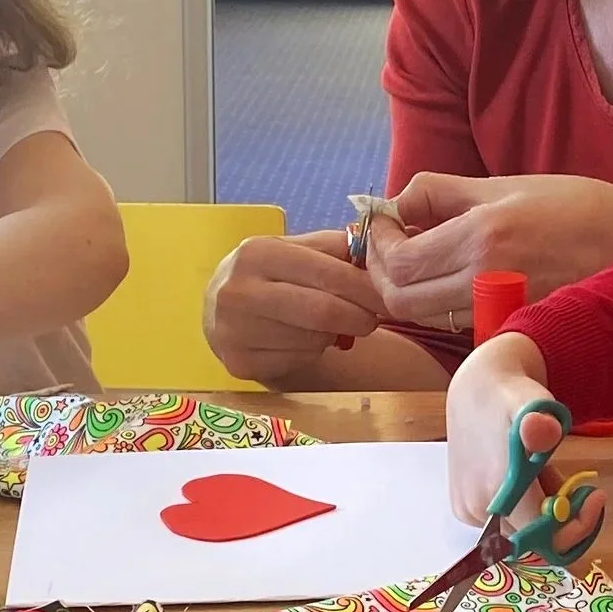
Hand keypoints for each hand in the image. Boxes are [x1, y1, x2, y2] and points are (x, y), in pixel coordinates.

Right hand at [203, 228, 387, 384]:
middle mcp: (238, 291)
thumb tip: (378, 252)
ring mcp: (234, 330)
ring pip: (313, 340)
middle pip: (322, 311)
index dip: (367, 287)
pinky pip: (298, 361)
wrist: (221, 310)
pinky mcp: (239, 363)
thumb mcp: (295, 250)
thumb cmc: (270, 276)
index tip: (392, 296)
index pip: (327, 273)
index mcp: (257, 252)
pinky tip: (303, 341)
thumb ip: (334, 248)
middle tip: (374, 319)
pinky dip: (312, 352)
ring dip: (334, 335)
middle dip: (359, 317)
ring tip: (329, 325)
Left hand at [370, 173, 612, 331]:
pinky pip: (459, 327)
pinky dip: (444, 308)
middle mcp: (487, 281)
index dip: (374, 247)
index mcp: (483, 235)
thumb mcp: (512, 185)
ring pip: (425, 318)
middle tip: (392, 248)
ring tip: (422, 260)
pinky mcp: (516, 334)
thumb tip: (397, 202)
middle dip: (382, 275)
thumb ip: (445, 194)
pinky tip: (456, 281)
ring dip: (410, 292)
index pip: (395, 263)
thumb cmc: (587, 211)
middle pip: (399, 301)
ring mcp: (502, 314)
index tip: (380, 228)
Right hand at [446, 335, 570, 523]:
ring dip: (543, 509)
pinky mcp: (465, 509)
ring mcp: (468, 511)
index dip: (576, 525)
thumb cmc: (510, 397)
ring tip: (544, 470)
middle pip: (533, 536)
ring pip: (521, 529)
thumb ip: (539, 421)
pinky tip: (528, 477)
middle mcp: (477, 508)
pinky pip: (507, 521)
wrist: (476, 390)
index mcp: (496, 488)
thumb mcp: (531, 402)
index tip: (594, 496)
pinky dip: (526, 506)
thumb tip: (544, 431)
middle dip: (561, 515)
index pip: (543, 534)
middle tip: (575, 484)